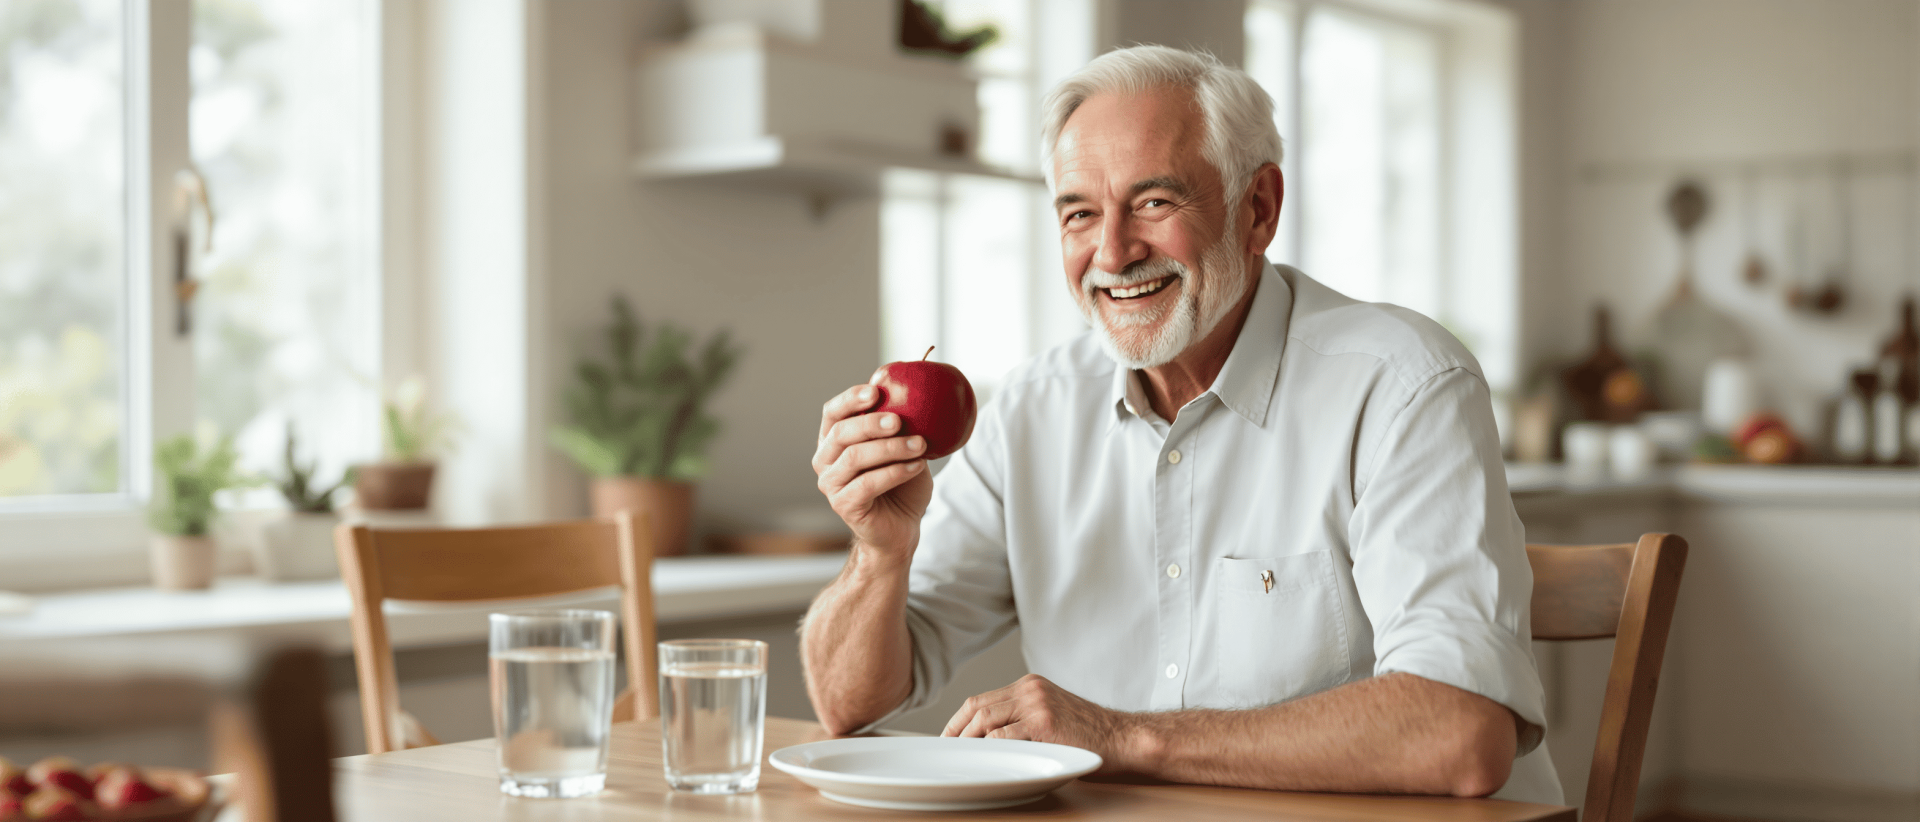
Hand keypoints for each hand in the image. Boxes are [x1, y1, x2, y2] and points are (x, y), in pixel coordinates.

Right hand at [812, 384, 933, 557]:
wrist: (901, 527)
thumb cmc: (901, 484)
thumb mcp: (903, 448)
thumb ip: (900, 426)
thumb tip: (914, 392)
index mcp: (833, 440)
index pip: (833, 412)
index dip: (850, 399)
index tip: (876, 391)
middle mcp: (825, 460)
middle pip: (841, 433)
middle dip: (870, 423)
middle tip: (899, 420)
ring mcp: (831, 484)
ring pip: (854, 457)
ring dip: (890, 448)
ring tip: (919, 445)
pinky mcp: (843, 505)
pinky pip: (867, 484)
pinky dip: (895, 472)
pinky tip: (916, 466)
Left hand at [942, 675, 1144, 774]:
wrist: (1123, 738)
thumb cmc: (1089, 735)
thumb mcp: (1052, 715)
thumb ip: (1023, 719)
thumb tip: (987, 740)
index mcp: (1030, 685)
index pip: (982, 699)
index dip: (958, 720)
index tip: (947, 738)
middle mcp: (1030, 689)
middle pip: (978, 707)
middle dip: (956, 732)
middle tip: (947, 753)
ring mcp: (1036, 704)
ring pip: (986, 720)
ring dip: (968, 742)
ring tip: (960, 759)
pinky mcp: (1043, 723)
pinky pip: (1004, 736)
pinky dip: (989, 749)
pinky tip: (984, 761)